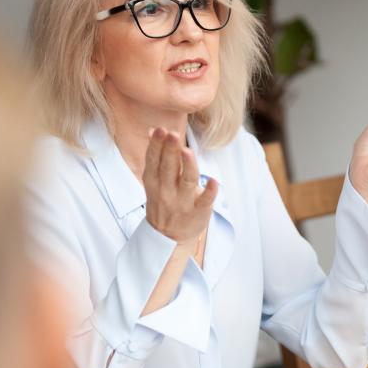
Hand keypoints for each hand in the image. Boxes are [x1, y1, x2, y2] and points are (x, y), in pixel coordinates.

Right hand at [143, 128, 216, 245]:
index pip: (154, 160)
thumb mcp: (154, 181)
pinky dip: (209, 192)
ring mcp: (183, 202)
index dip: (157, 145)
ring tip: (187, 152)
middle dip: (170, 151)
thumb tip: (154, 129)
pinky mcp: (199, 211)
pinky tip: (214, 182)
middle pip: (168, 168)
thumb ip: (156, 156)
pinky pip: (205, 201)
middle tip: (172, 134)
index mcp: (154, 181)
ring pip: (186, 181)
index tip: (160, 130)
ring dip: (188, 166)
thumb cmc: (163, 200)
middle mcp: (167, 191)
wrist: (168, 237)